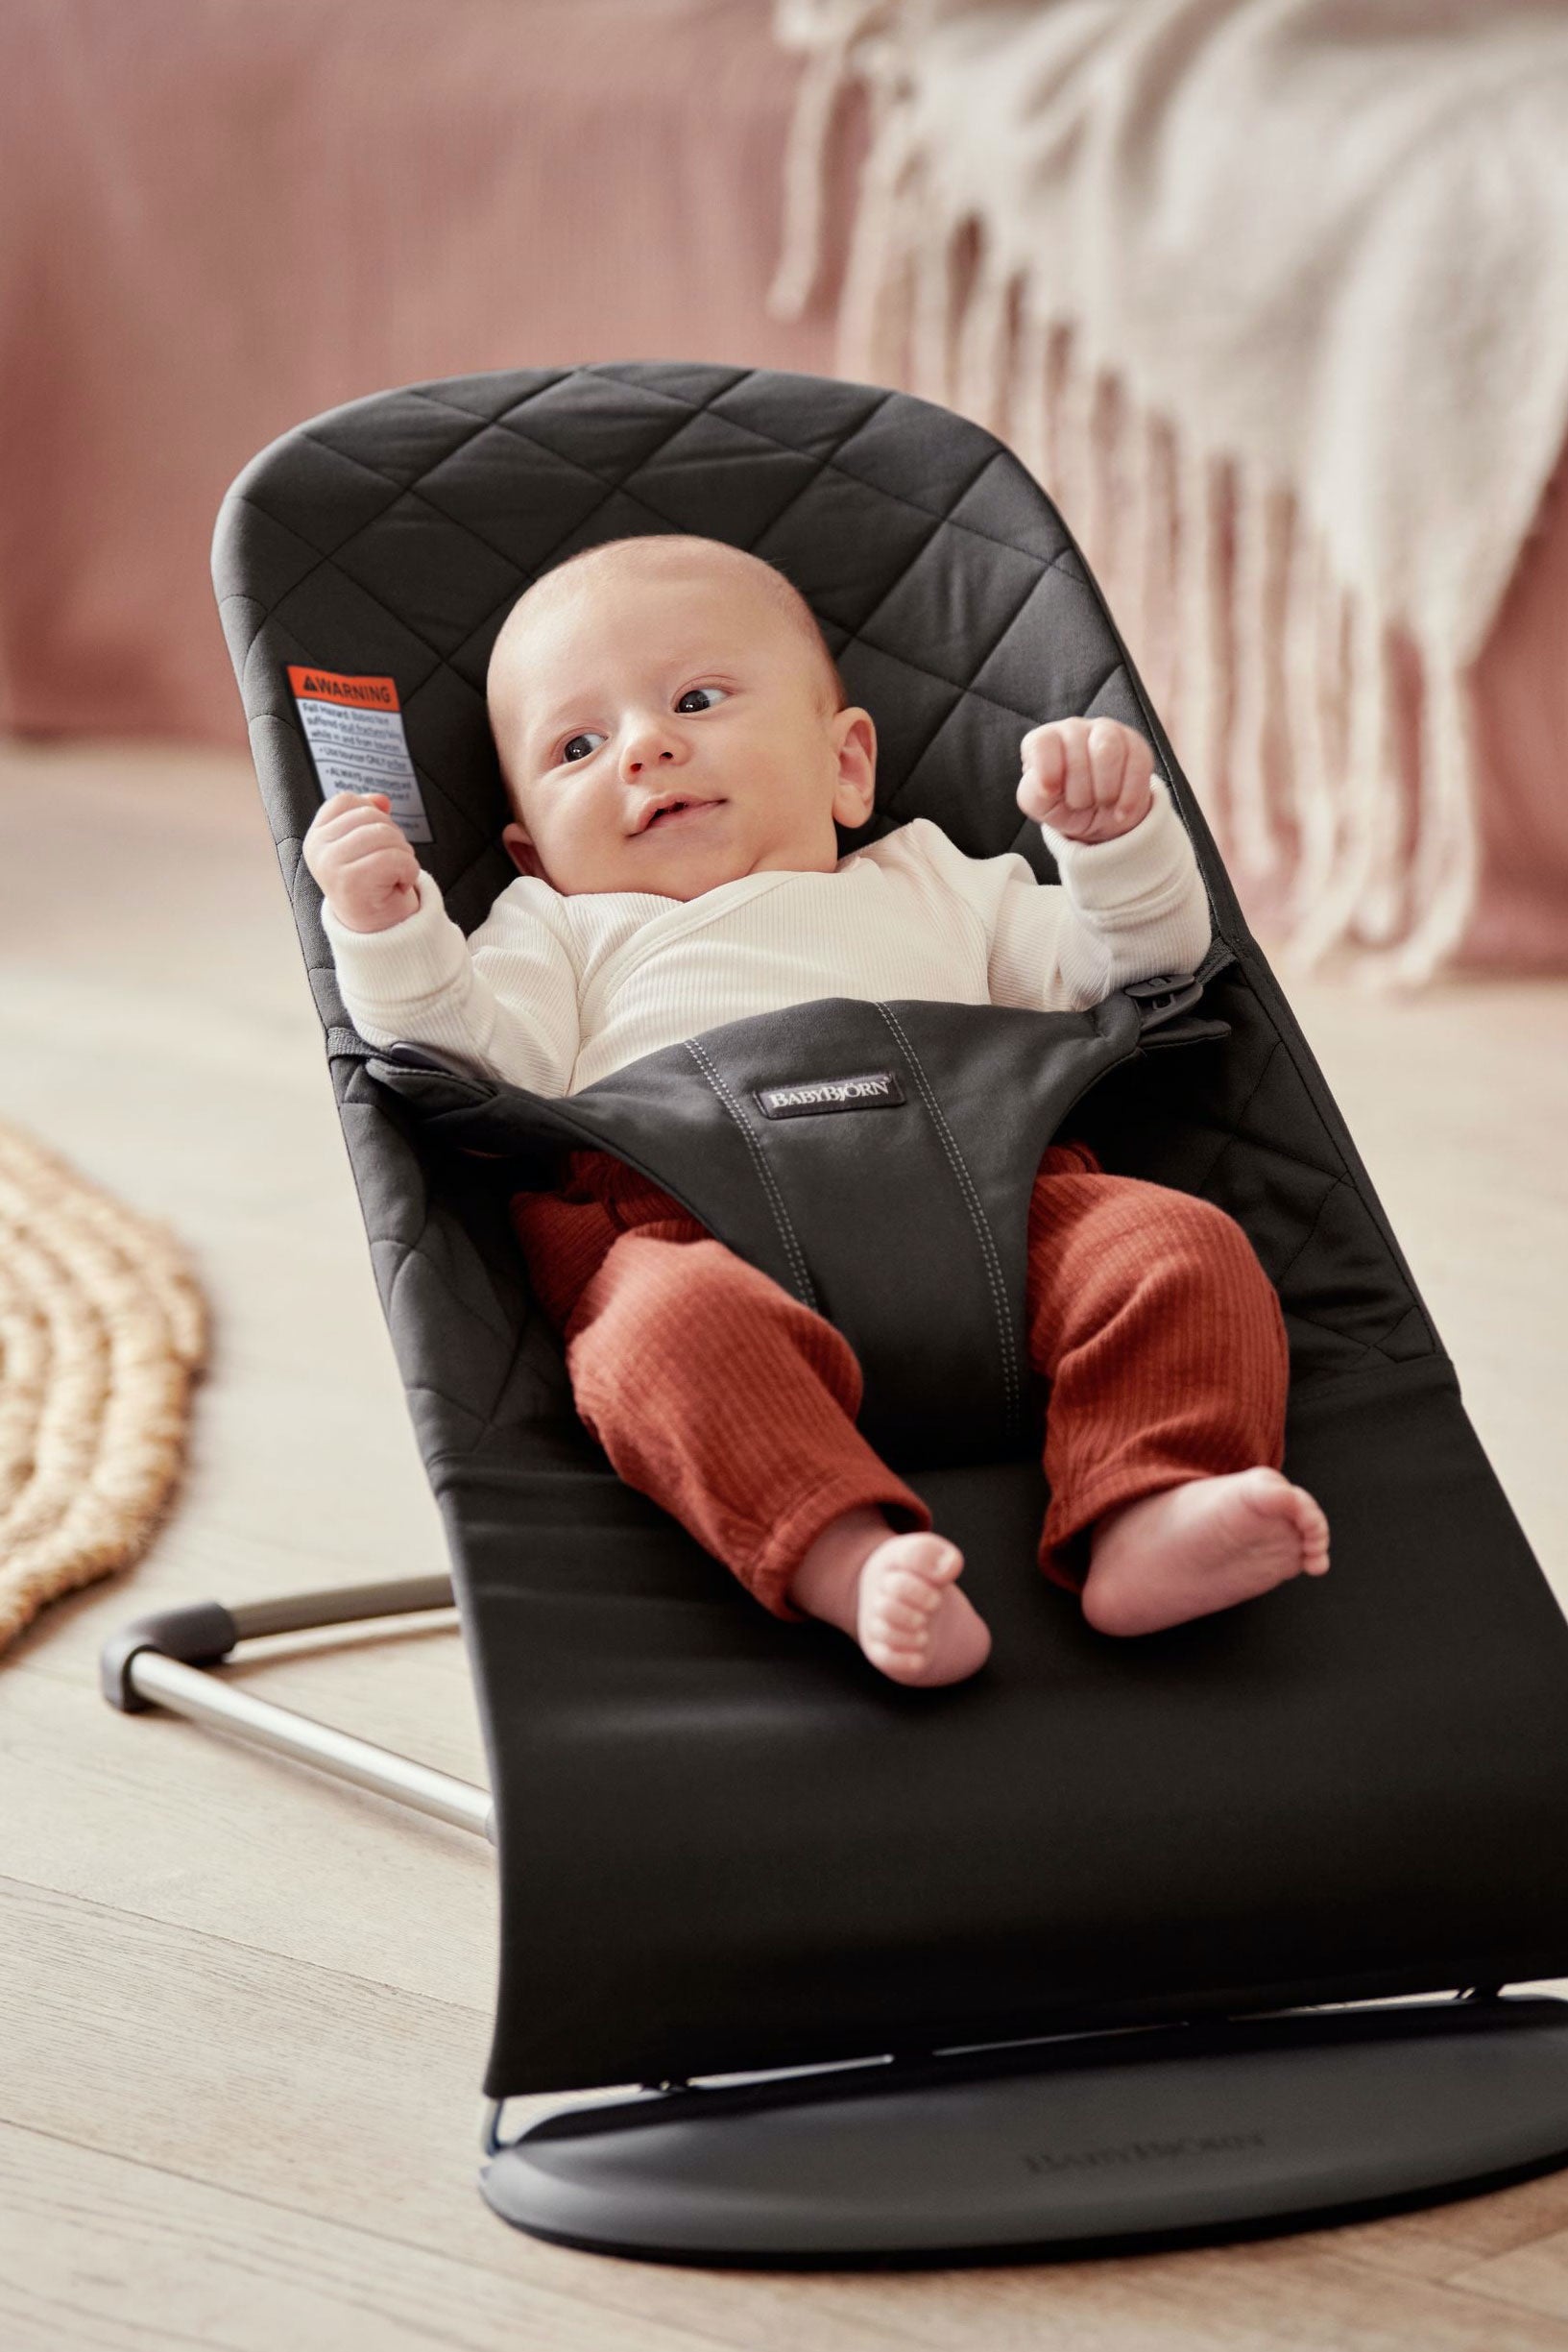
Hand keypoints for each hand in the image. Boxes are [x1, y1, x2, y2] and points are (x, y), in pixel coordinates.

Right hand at [302, 792, 420, 932]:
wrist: (378, 931)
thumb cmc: (372, 886)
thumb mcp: (366, 847)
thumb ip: (369, 818)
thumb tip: (381, 800)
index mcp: (317, 837)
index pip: (347, 801)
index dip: (372, 815)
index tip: (376, 843)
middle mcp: (317, 849)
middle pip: (370, 816)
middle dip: (393, 837)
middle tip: (390, 865)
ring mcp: (331, 865)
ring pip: (385, 835)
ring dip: (403, 855)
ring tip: (394, 875)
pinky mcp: (351, 882)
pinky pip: (395, 858)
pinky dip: (409, 871)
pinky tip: (399, 884)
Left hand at [1017, 717, 1153, 844]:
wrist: (1095, 813)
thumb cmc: (1061, 803)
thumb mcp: (1040, 805)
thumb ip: (1033, 794)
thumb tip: (1046, 787)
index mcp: (1045, 739)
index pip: (1043, 742)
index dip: (1047, 768)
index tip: (1052, 792)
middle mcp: (1074, 729)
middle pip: (1078, 750)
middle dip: (1079, 791)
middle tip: (1080, 805)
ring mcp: (1107, 732)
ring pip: (1108, 750)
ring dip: (1105, 790)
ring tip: (1101, 805)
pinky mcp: (1136, 745)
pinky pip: (1137, 765)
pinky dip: (1129, 797)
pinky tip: (1120, 812)